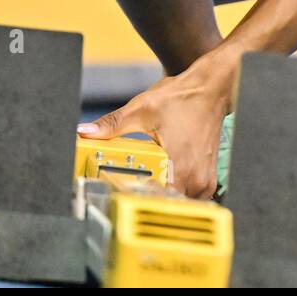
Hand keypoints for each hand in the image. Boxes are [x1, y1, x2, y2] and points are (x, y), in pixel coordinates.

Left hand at [78, 52, 236, 199]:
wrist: (211, 89)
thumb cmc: (182, 97)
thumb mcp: (143, 109)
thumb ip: (113, 124)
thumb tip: (85, 132)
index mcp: (180, 167)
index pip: (157, 204)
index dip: (136, 203)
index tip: (120, 199)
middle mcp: (196, 179)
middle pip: (166, 206)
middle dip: (147, 200)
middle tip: (128, 190)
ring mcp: (205, 180)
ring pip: (178, 203)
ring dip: (162, 198)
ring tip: (145, 186)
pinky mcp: (209, 178)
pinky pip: (189, 196)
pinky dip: (176, 191)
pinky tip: (164, 179)